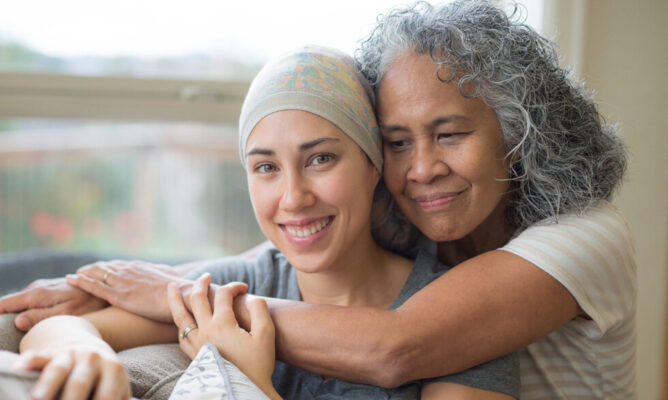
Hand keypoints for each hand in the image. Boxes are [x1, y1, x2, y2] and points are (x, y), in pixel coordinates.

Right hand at [0, 278, 107, 330]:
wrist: (104, 287)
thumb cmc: (89, 303)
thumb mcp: (67, 313)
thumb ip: (42, 317)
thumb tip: (17, 320)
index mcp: (36, 294)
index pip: (5, 303)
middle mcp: (36, 288)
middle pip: (10, 304)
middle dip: (5, 317)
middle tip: (6, 334)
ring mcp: (42, 288)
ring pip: (21, 302)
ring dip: (17, 314)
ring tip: (16, 329)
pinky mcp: (48, 290)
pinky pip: (30, 301)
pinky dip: (28, 310)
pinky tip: (31, 320)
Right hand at [13, 345, 129, 399]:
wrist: (89, 346)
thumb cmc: (105, 378)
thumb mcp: (117, 386)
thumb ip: (119, 399)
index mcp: (113, 369)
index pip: (107, 394)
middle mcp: (92, 359)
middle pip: (81, 381)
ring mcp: (70, 354)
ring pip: (58, 369)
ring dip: (48, 386)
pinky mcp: (50, 353)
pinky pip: (39, 356)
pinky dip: (29, 361)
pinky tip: (20, 368)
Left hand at [67, 260, 185, 321]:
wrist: (183, 296)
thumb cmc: (179, 291)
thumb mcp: (169, 278)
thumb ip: (161, 275)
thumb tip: (166, 276)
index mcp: (140, 267)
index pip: (118, 266)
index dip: (106, 268)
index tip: (98, 269)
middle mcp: (129, 271)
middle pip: (104, 267)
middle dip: (91, 269)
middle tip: (79, 272)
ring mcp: (123, 282)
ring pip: (96, 274)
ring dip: (82, 274)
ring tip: (72, 276)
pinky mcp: (119, 295)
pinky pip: (95, 286)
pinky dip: (81, 282)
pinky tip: (71, 279)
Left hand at [168, 275, 277, 397]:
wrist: (243, 392)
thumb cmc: (257, 365)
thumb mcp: (266, 335)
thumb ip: (260, 311)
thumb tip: (253, 298)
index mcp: (222, 324)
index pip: (223, 294)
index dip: (234, 286)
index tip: (244, 288)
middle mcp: (205, 331)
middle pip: (196, 299)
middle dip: (201, 283)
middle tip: (205, 276)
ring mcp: (197, 344)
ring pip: (180, 317)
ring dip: (176, 299)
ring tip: (172, 287)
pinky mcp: (194, 356)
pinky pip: (181, 335)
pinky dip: (180, 323)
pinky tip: (181, 321)